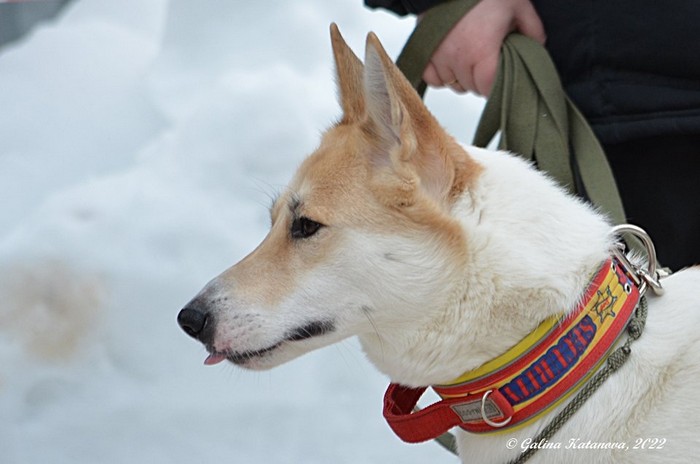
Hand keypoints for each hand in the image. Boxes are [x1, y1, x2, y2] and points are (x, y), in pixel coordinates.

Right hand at [422, 0, 545, 95]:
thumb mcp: (517, 6)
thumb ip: (532, 30)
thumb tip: (537, 48)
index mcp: (481, 51)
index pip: (488, 88)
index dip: (496, 85)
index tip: (500, 76)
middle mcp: (458, 58)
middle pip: (472, 87)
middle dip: (481, 79)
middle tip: (488, 60)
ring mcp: (439, 57)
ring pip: (453, 84)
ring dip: (462, 77)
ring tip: (469, 57)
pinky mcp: (425, 53)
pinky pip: (433, 78)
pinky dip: (442, 74)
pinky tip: (451, 62)